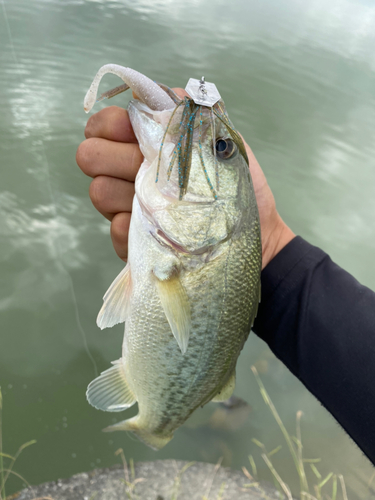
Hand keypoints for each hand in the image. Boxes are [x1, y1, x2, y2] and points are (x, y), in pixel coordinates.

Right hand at [76, 92, 294, 267]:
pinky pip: (117, 230)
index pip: (104, 126)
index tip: (132, 131)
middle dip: (113, 157)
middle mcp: (129, 174)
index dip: (110, 124)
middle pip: (89, 156)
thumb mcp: (223, 142)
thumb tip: (167, 94)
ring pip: (99, 191)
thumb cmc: (235, 185)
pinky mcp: (134, 240)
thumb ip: (192, 115)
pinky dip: (135, 228)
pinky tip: (162, 230)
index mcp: (145, 146)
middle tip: (143, 167)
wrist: (252, 232)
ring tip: (161, 201)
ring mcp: (128, 208)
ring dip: (126, 194)